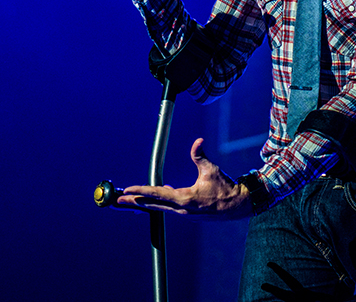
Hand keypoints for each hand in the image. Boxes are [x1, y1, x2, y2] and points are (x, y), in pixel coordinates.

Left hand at [114, 138, 251, 219]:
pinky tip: (151, 201)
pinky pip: (167, 209)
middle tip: (118, 200)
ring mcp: (183, 213)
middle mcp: (181, 209)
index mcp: (185, 199)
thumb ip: (200, 156)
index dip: (141, 190)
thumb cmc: (225, 188)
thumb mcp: (212, 170)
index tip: (128, 189)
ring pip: (158, 208)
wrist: (237, 206)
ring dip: (143, 204)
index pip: (158, 193)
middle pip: (152, 205)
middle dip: (134, 202)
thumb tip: (197, 141)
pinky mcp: (186, 214)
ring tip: (128, 202)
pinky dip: (156, 205)